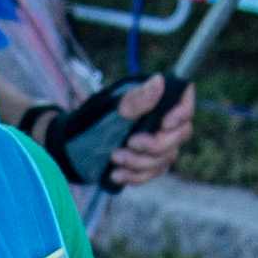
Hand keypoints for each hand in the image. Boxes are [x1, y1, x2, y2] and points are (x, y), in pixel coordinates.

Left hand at [100, 73, 193, 191]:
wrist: (72, 145)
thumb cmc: (91, 119)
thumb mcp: (111, 107)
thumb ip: (135, 99)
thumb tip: (159, 81)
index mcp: (155, 99)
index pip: (184, 102)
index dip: (181, 115)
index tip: (164, 124)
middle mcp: (162, 120)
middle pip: (180, 135)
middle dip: (155, 145)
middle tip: (129, 143)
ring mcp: (158, 143)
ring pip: (166, 158)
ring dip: (140, 162)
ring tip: (114, 157)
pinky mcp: (149, 163)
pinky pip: (153, 173)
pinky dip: (136, 176)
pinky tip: (117, 174)